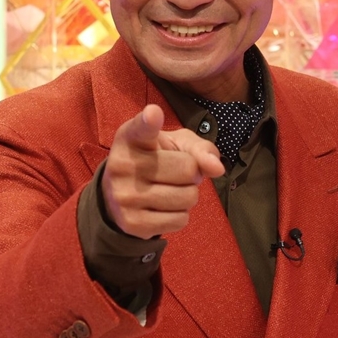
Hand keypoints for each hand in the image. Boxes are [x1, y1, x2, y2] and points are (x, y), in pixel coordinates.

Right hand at [102, 104, 224, 238]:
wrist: (119, 195)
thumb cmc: (156, 160)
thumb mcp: (176, 144)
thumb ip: (200, 148)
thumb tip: (217, 168)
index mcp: (130, 137)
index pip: (142, 128)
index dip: (149, 121)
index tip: (153, 114)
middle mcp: (122, 165)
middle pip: (187, 169)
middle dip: (192, 173)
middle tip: (175, 174)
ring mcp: (124, 196)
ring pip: (187, 197)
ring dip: (188, 195)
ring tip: (169, 189)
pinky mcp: (132, 223)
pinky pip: (180, 220)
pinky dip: (180, 215)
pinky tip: (162, 207)